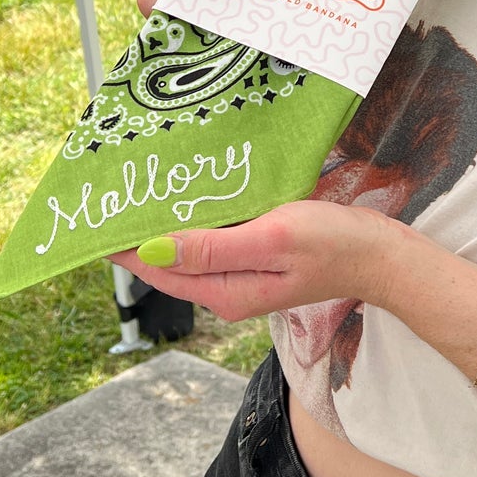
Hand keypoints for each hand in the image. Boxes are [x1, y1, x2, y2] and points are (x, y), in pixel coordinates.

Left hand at [111, 202, 395, 322]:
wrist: (380, 254)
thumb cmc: (333, 244)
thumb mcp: (270, 239)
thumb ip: (211, 248)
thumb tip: (150, 252)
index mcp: (224, 292)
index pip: (155, 269)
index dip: (121, 243)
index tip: (96, 211)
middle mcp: (226, 290)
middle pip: (166, 262)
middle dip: (138, 230)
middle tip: (114, 186)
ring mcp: (240, 277)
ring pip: (186, 249)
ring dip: (166, 222)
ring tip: (141, 184)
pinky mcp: (254, 260)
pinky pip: (210, 241)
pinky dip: (195, 219)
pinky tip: (191, 192)